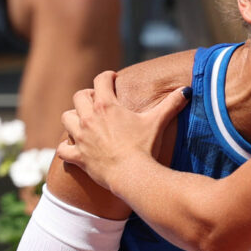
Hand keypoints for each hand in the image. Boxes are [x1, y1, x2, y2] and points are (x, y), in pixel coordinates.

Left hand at [57, 71, 190, 191]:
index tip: (112, 78)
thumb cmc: (145, 146)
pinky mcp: (77, 157)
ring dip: (74, 117)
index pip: (100, 80)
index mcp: (107, 106)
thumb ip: (172, 103)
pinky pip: (63, 149)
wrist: (133, 174)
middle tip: (98, 101)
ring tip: (83, 121)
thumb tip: (187, 90)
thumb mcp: (158, 122)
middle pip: (79, 96)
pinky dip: (66, 147)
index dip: (107, 76)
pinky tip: (73, 147)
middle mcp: (89, 118)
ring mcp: (80, 138)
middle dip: (88, 96)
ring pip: (67, 118)